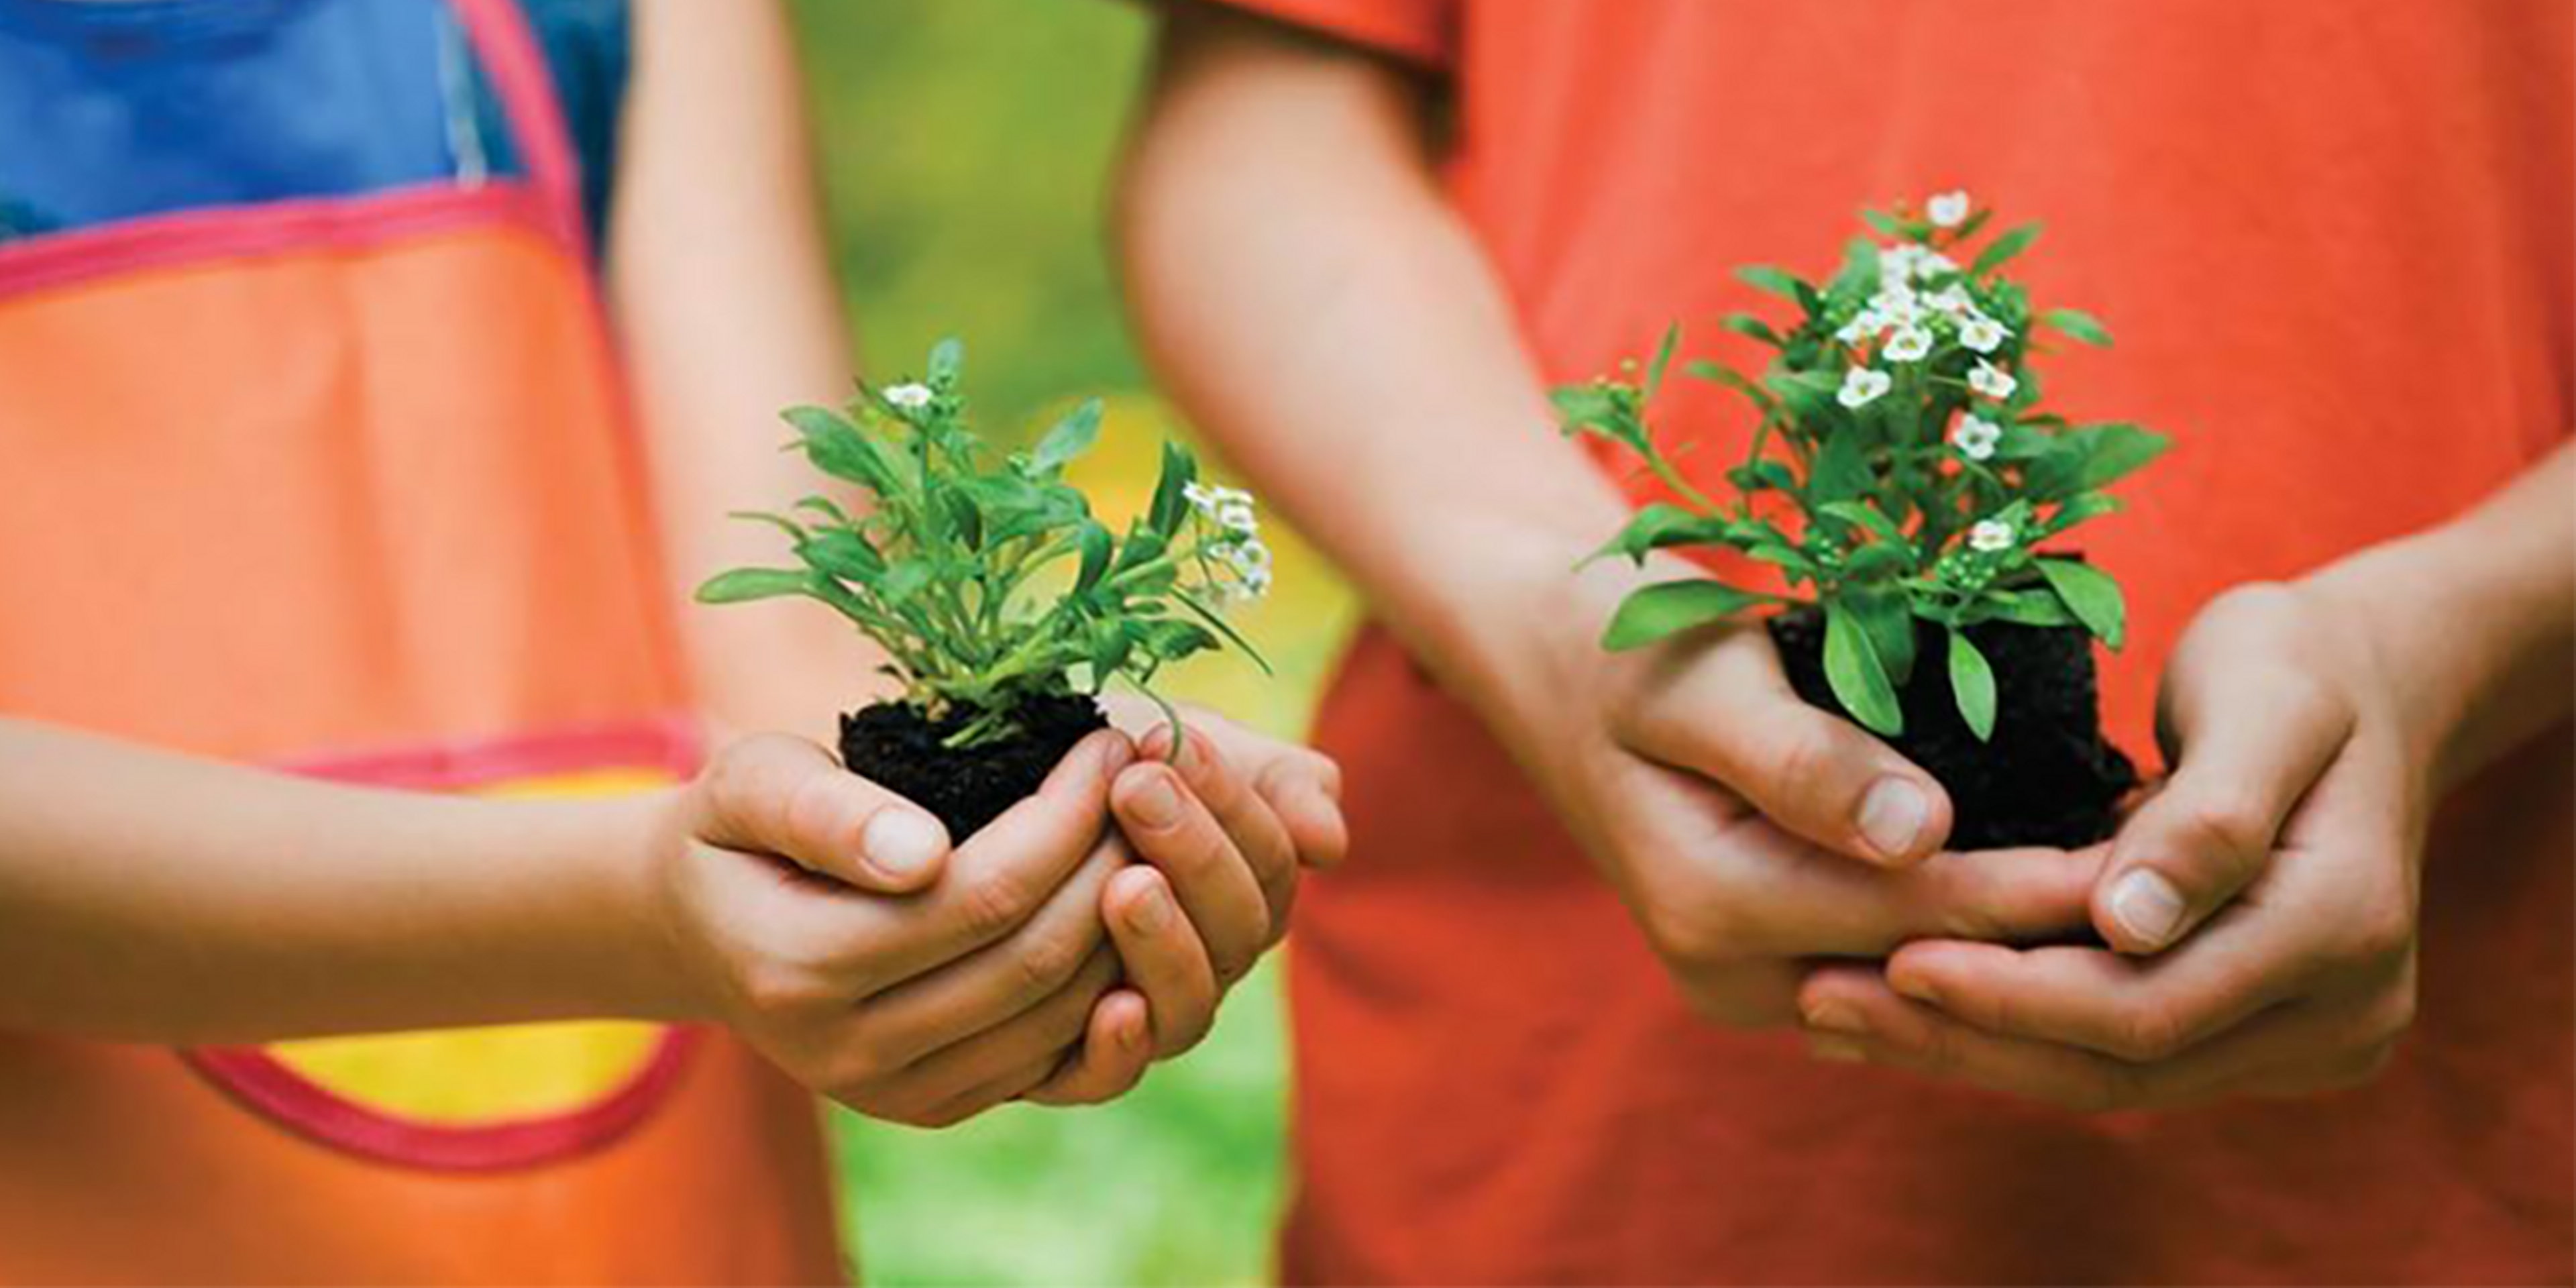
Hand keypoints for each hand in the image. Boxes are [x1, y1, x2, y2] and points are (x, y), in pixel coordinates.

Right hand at [644, 729, 1224, 1126]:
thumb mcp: (749, 785)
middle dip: (1111, 866)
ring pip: (1058, 1019)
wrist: (697, 929)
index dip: (1064, 819)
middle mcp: (848, 1054)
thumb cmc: (734, 830)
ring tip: (1149, 835)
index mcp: (798, 968)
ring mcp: (896, 1094)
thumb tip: (922, 853)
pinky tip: (1125, 910)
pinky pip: (1053, 1059)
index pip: (981, 895)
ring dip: (1125, 927)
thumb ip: (825, 810)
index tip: (1108, 746)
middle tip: (1152, 786)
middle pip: (1033, 964)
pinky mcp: (936, 1106)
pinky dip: (1105, 987)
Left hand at [1099, 699, 1346, 1057]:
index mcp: (1247, 890)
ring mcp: (1149, 1015)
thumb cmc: (1100, 763)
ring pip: (1187, 1008)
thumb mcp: (1187, 742)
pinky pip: (1111, 1078)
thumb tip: (1329, 845)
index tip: (1170, 741)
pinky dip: (1118, 1049)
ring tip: (1123, 884)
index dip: (1230, 802)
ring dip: (1164, 943)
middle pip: (1237, 931)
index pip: (1271, 861)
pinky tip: (1110, 1006)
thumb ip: (1277, 781)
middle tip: (1136, 787)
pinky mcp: (1074, 1065)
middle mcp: (1208, 961)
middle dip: (1193, 852)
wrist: (996, 801)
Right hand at [1479, 560, 2102, 1026]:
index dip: (2046, 886)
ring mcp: (1750, 980)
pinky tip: (2070, 888)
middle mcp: (1729, 974)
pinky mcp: (1773, 961)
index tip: (2163, 850)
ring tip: (2160, 886)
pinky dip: (1978, 933)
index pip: (1919, 912)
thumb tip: (1918, 834)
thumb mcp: (1700, 676)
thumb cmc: (1620, 641)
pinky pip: (1898, 963)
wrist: (1542, 654)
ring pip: (1924, 981)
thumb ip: (1801, 757)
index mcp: (1711, 906)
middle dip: (2060, 929)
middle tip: (2197, 876)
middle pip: (1932, 965)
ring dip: (2029, 940)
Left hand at [1797, 583, 2426, 1109]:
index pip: (2148, 1005)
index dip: (2014, 996)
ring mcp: (2310, 1038)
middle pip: (2123, 1064)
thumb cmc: (2299, 666)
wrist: (2367, 688)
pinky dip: (2015, 1036)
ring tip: (1838, 1013)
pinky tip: (1908, 1007)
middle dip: (1967, 1037)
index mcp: (2342, 926)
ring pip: (2114, 1078)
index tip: (1891, 960)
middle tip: (1823, 1000)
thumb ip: (2208, 813)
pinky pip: (2123, 1058)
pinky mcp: (2261, 1037)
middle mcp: (2343, 1009)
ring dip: (1973, 1052)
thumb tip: (2132, 923)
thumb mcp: (2262, 696)